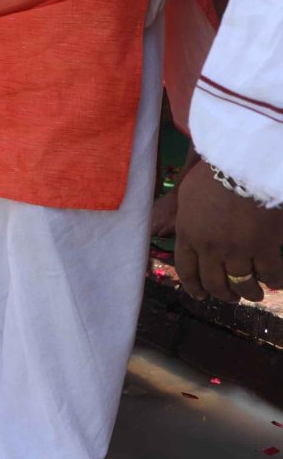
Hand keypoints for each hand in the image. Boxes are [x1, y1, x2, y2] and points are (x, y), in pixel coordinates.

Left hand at [174, 160, 282, 302]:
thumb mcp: (188, 193)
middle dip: (223, 294)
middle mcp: (209, 248)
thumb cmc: (214, 170)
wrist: (244, 162)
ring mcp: (237, 251)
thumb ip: (186, 217)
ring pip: (242, 284)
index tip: (200, 295)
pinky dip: (273, 280)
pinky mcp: (264, 248)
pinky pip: (270, 274)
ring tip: (255, 294)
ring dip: (249, 293)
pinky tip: (275, 281)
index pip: (187, 270)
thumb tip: (185, 231)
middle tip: (231, 297)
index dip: (194, 287)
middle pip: (214, 283)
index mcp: (187, 233)